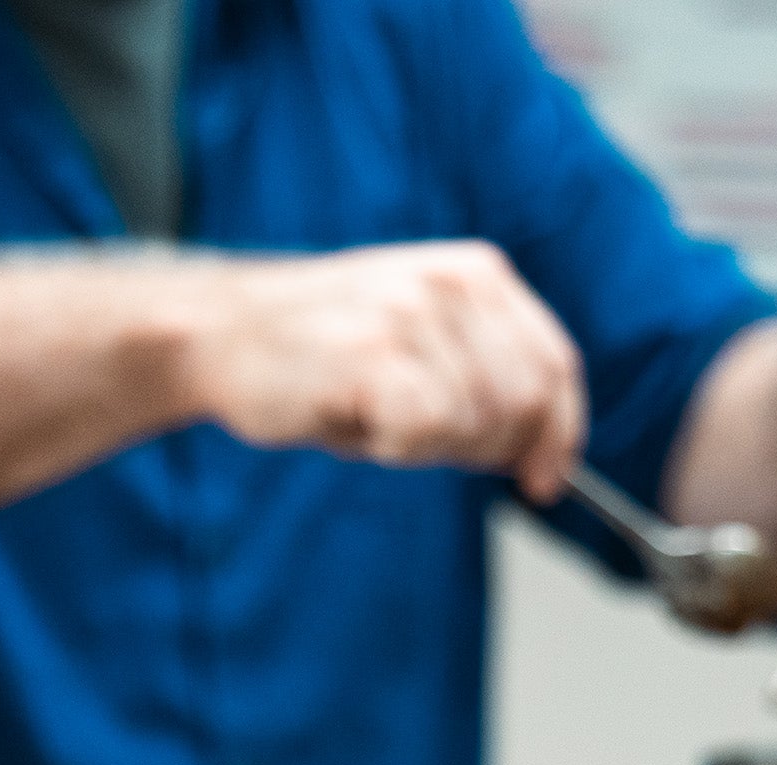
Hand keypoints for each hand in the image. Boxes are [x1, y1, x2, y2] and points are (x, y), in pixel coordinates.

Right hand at [185, 241, 584, 502]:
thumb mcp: (413, 341)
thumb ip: (477, 374)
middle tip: (416, 444)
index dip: (559, 434)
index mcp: (476, 273)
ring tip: (371, 417)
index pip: (553, 365)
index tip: (546, 479)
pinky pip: (425, 431)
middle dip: (484, 449)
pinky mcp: (376, 355)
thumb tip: (532, 447)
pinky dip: (395, 449)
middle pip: (523, 404)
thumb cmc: (312, 352)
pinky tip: (357, 423)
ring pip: (474, 423)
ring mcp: (415, 317)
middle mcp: (454, 285)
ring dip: (426, 447)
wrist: (217, 333)